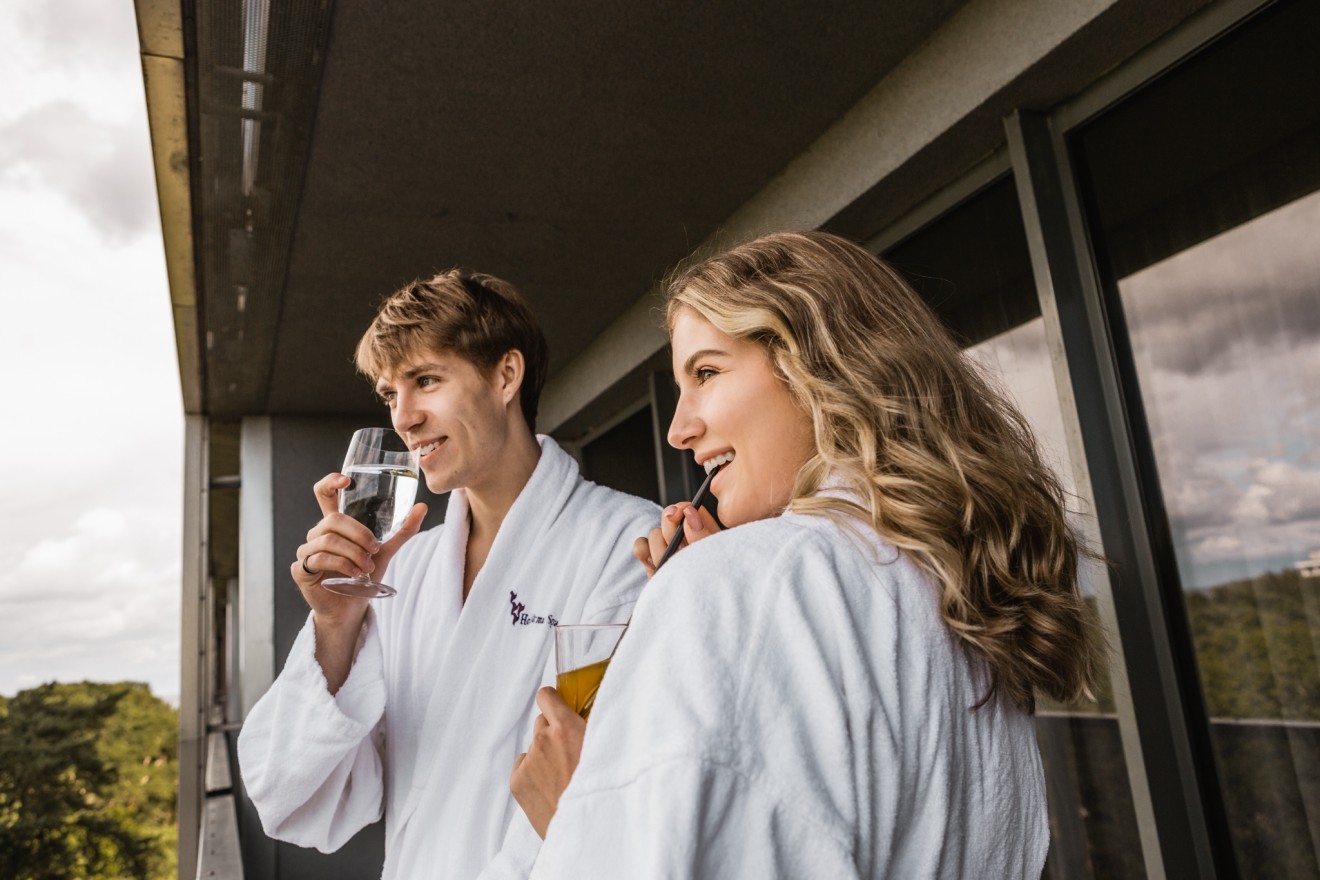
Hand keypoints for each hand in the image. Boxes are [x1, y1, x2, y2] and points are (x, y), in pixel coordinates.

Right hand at [292, 472, 426, 625]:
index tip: (346, 480)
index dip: (330, 482)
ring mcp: (306, 551)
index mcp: (335, 524)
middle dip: (358, 533)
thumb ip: (402, 530)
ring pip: (328, 539)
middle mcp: (317, 534)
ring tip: (366, 568)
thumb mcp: (386, 550)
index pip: (323, 494)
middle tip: (374, 549)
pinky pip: (318, 559)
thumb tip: (423, 506)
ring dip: (352, 553)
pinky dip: (341, 565)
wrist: (352, 607)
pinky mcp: (300, 569)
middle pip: (333, 519)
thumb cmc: (365, 574)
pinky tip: (354, 575)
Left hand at [510, 687, 586, 837]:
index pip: (546, 696)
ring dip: (544, 753)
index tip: (558, 708)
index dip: (553, 701)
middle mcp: (543, 739)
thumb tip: (589, 715)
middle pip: (541, 722)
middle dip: (552, 731)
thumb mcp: (606, 749)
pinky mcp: (517, 781)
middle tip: (569, 751)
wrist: (588, 830)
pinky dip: (532, 771)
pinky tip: (549, 786)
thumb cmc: (601, 790)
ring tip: (561, 776)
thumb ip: (593, 727)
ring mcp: (528, 761)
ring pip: (533, 746)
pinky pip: (523, 765)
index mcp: (566, 728)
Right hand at [631, 502, 720, 576]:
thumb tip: (689, 513)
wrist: (701, 614)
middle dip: (672, 535)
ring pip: (654, 534)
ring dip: (660, 549)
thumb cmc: (715, 583)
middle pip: (668, 518)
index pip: (688, 508)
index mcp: (706, 532)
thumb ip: (703, 535)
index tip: (682, 516)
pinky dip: (643, 551)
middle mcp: (685, 537)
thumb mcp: (714, 557)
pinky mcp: (652, 562)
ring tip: (672, 565)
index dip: (682, 510)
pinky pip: (640, 546)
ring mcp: (667, 549)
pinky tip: (655, 563)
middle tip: (681, 551)